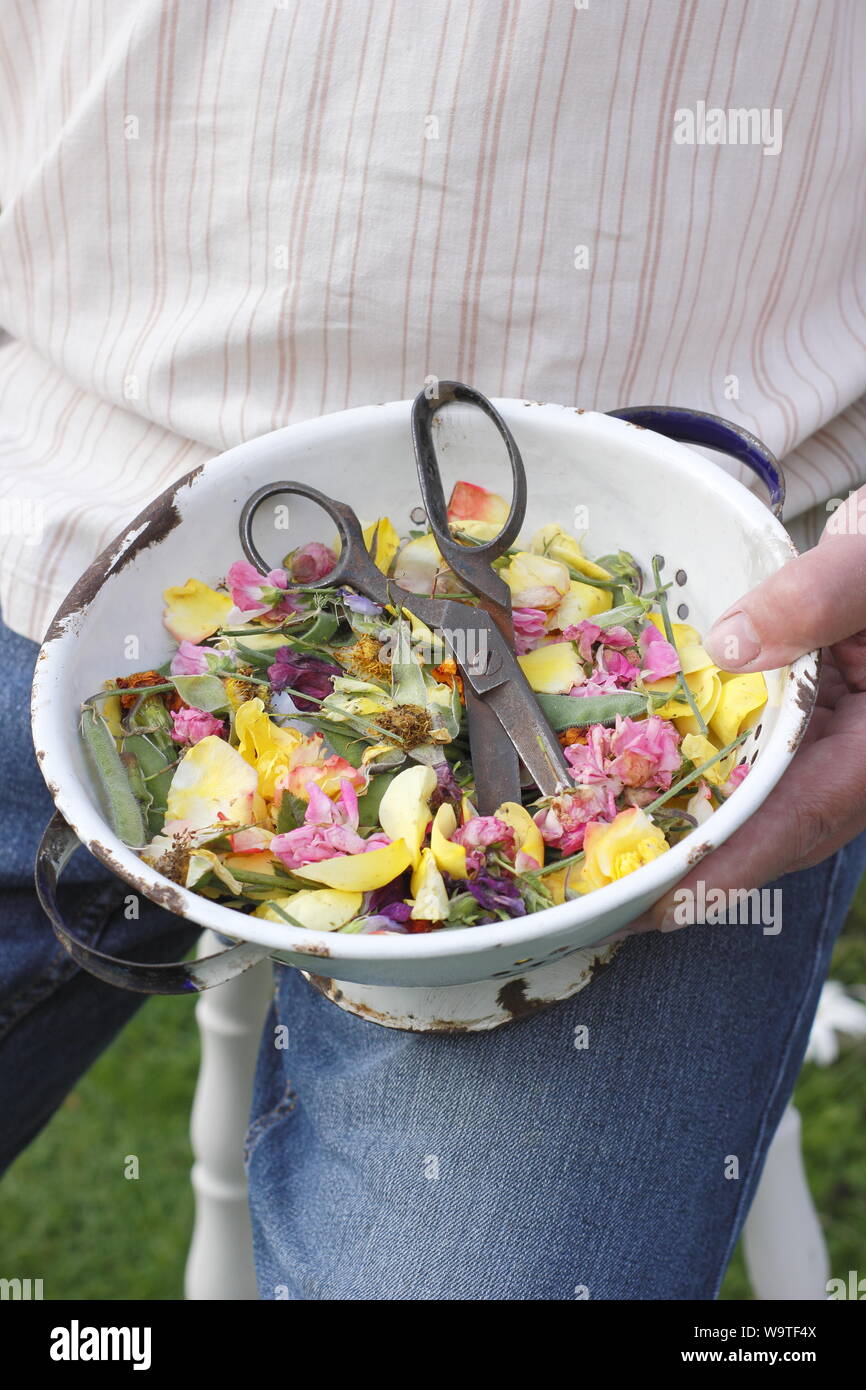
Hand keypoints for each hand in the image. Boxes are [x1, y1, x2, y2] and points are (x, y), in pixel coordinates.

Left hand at [631, 486, 865, 933]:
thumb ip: (815, 600)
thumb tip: (729, 649)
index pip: (800, 821)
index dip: (727, 866)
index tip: (661, 906)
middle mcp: (853, 777)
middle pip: (772, 840)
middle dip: (691, 876)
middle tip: (609, 909)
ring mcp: (830, 770)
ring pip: (761, 821)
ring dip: (692, 847)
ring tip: (611, 879)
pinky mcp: (808, 752)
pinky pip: (756, 788)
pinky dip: (703, 800)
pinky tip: (642, 808)